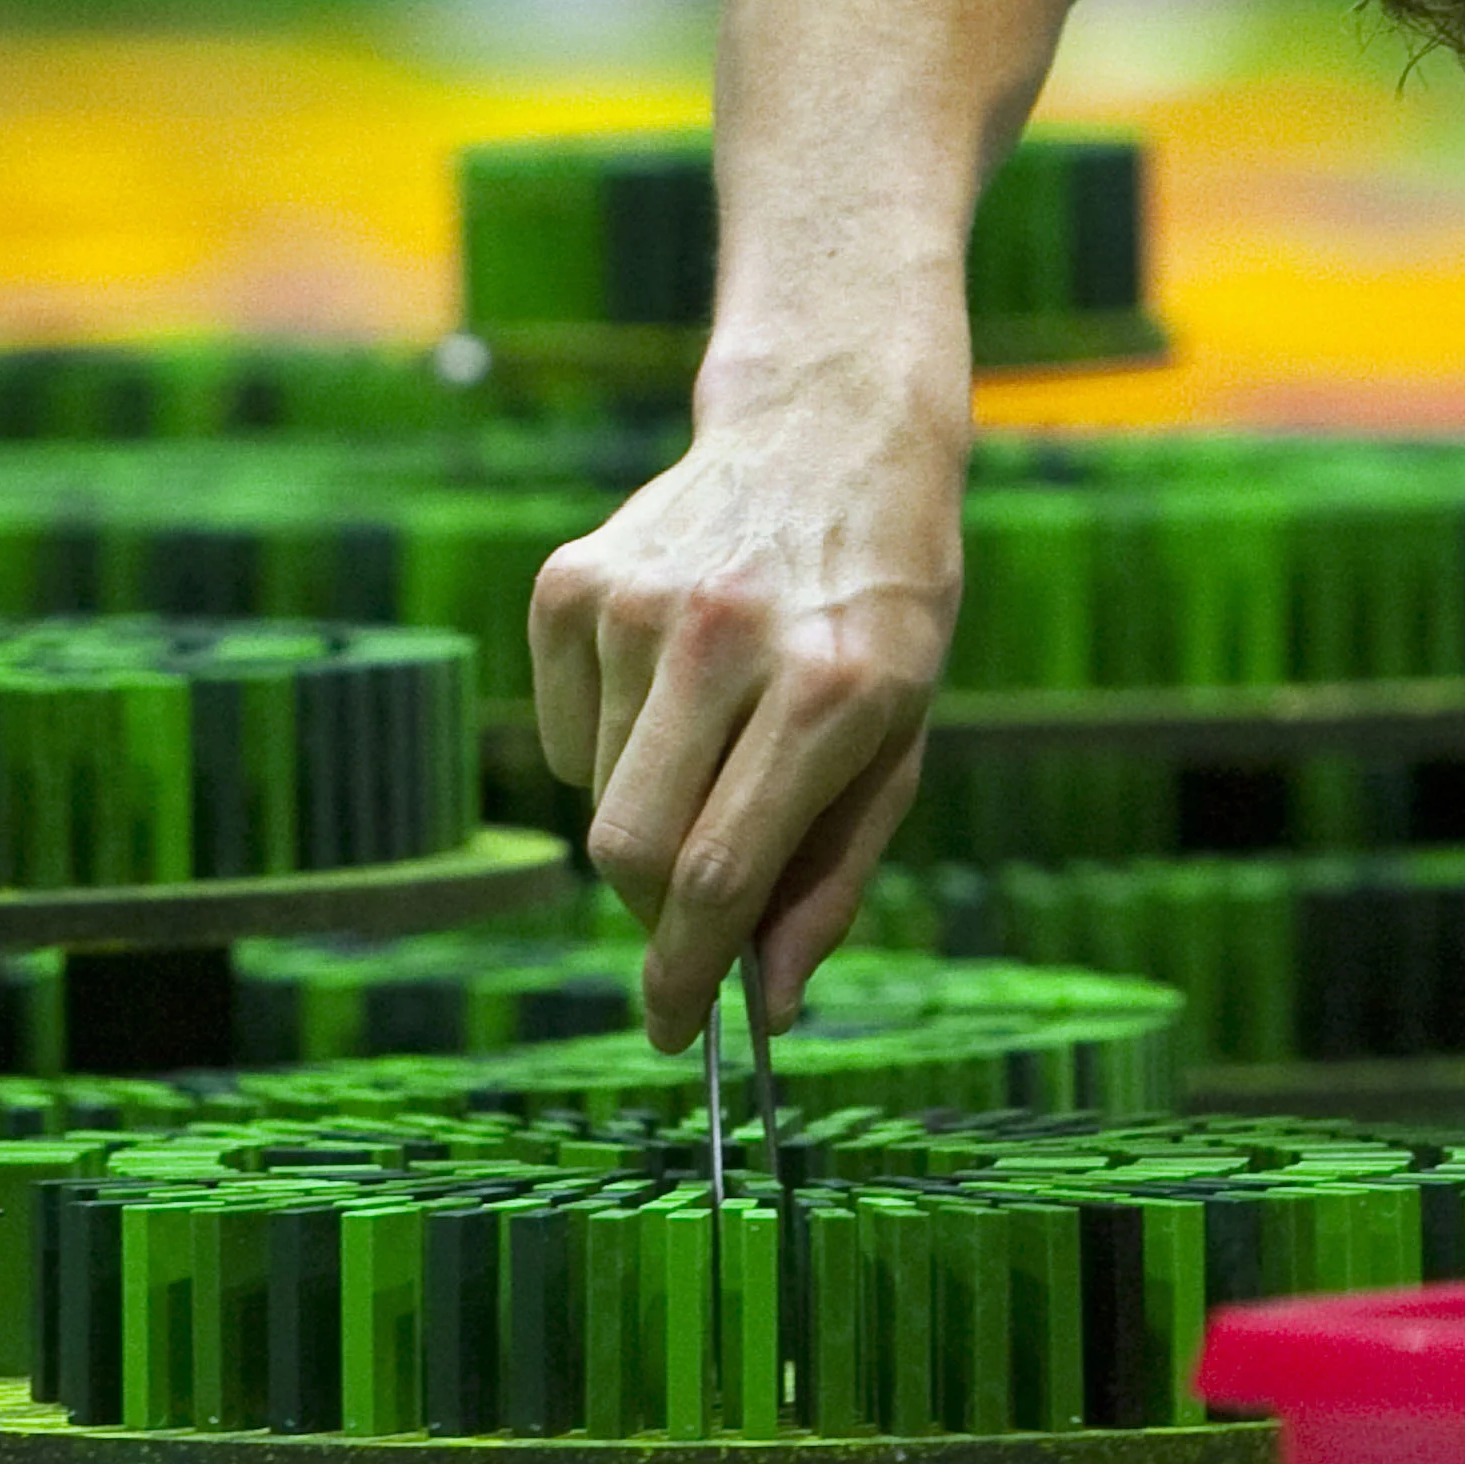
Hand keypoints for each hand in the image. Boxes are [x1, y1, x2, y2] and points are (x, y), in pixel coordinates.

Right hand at [527, 354, 965, 1050]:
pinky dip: (608, 746)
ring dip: (648, 813)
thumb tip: (770, 1004)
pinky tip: (672, 686)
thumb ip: (833, 877)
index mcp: (829, 690)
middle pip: (631, 850)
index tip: (675, 1031)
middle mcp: (724, 640)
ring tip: (717, 744)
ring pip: (598, 795)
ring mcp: (635, 601)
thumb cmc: (876, 609)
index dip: (687, 974)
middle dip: (654, 919)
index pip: (719, 873)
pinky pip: (564, 730)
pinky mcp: (571, 580)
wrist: (829, 431)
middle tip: (690, 924)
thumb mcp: (900, 737)